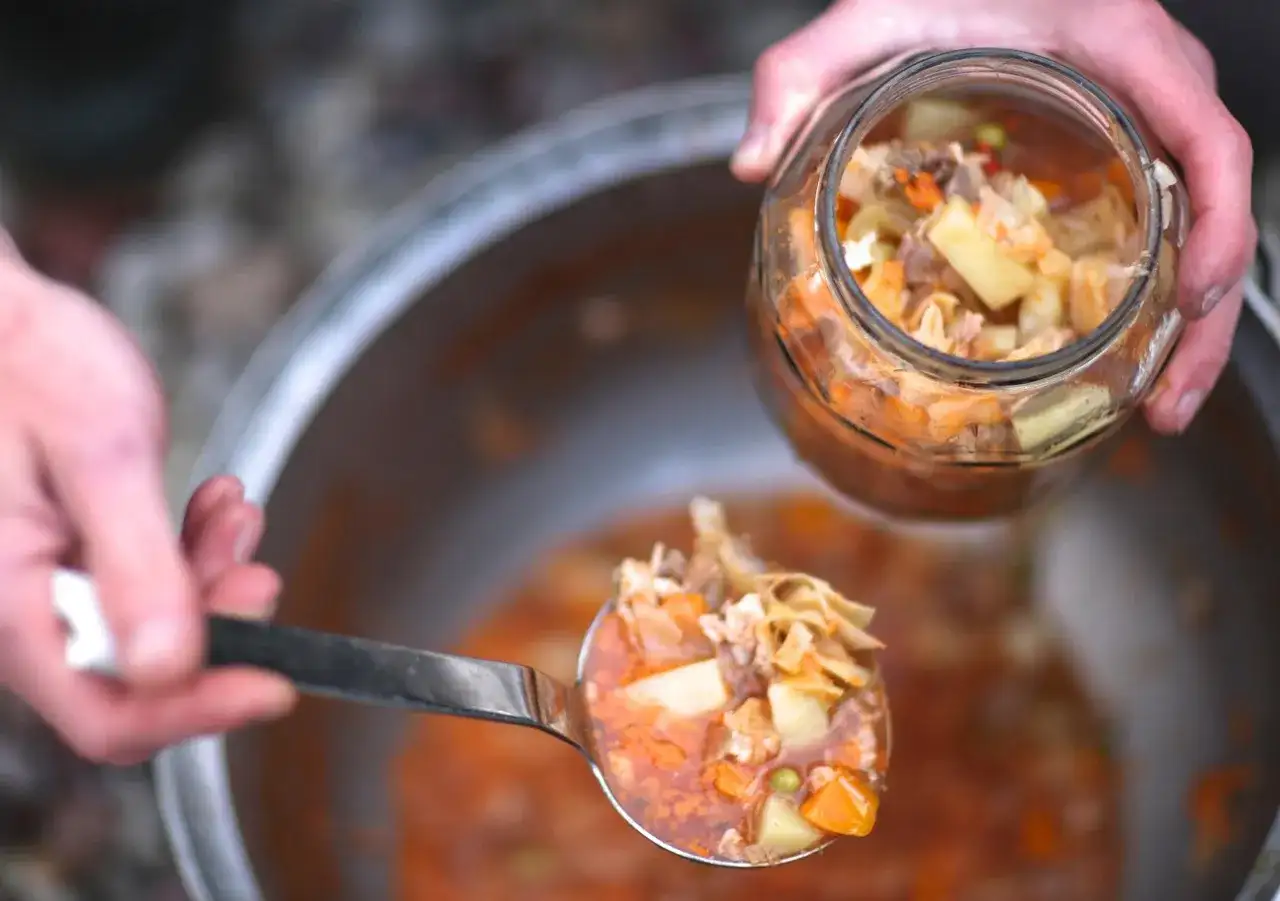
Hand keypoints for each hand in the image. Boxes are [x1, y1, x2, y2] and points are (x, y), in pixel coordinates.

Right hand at [0, 251, 293, 762]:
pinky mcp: (65, 561)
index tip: (275, 685)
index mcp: (10, 605)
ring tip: (233, 515)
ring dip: (206, 580)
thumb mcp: (101, 458)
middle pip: (137, 680)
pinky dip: (185, 552)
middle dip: (215, 631)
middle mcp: (20, 612)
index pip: (107, 716)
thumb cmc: (30, 363)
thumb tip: (170, 669)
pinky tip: (212, 506)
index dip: (200, 712)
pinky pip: (136, 585)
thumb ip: (135, 565)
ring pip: (147, 631)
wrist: (3, 320)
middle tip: (262, 576)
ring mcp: (43, 588)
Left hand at [733, 0, 1255, 433]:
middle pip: (1215, 207)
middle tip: (1166, 408)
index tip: (1195, 296)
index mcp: (1118, 45)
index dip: (1219, 225)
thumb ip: (798, 74)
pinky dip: (1153, 291)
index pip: (1208, 138)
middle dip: (1205, 317)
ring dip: (1188, 325)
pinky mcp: (1118, 148)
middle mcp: (1152, 86)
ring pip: (1199, 226)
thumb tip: (750, 162)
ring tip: (1157, 410)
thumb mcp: (863, 15)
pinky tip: (1122, 352)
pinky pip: (1163, 219)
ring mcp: (1141, 121)